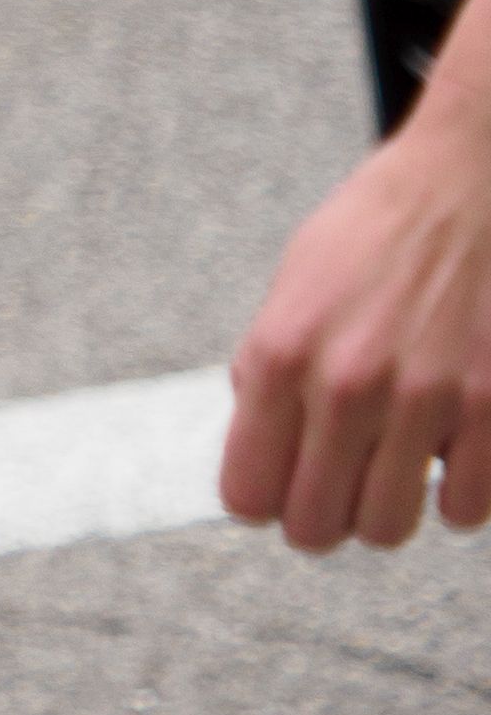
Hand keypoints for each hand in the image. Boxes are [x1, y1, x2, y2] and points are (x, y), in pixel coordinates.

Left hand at [224, 0, 490, 547]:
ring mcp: (425, 400)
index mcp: (283, 353)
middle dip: (320, 516)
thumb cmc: (372, 236)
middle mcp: (349, 383)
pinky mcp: (490, 409)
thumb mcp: (291, 289)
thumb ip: (266, 373)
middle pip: (316, 527)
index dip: (262, 501)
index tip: (279, 489)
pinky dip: (456, 493)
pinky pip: (466, 508)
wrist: (461, 185)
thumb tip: (260, 461)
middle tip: (336, 484)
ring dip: (386, 507)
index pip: (248, 494)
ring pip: (388, 529)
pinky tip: (447, 448)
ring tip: (391, 464)